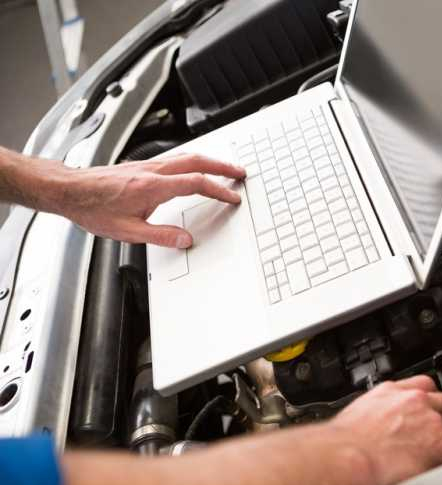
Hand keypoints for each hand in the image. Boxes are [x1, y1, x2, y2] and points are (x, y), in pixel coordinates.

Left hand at [31, 153, 245, 247]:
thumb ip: (160, 236)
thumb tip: (186, 240)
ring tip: (224, 168)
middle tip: (240, 172)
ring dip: (210, 160)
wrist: (69, 191)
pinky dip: (194, 161)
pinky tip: (194, 167)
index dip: (219, 189)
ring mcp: (148, 165)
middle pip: (197, 161)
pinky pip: (176, 158)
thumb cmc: (93, 209)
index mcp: (153, 187)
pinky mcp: (142, 165)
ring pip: (187, 156)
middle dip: (222, 166)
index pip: (196, 183)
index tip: (232, 197)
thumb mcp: (127, 232)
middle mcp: (153, 171)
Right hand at [331, 375, 441, 484]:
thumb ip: (376, 414)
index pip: (422, 385)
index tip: (430, 408)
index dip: (429, 399)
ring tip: (441, 456)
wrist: (348, 458)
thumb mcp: (357, 414)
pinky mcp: (440, 443)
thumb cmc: (344, 444)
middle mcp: (414, 401)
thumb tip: (374, 427)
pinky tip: (439, 469)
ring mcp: (430, 421)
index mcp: (391, 391)